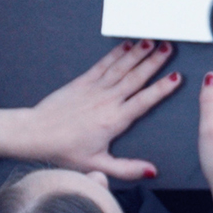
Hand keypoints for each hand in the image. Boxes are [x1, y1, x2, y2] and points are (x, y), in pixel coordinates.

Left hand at [0, 39, 181, 177]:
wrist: (36, 134)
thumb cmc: (64, 151)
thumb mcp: (98, 164)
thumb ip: (127, 168)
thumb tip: (151, 171)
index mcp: (115, 120)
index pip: (145, 100)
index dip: (162, 88)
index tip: (176, 77)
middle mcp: (108, 100)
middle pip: (136, 77)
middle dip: (155, 61)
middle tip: (170, 47)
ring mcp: (95, 88)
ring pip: (122, 67)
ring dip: (139, 52)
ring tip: (153, 41)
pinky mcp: (82, 81)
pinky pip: (103, 64)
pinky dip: (116, 53)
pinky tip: (126, 45)